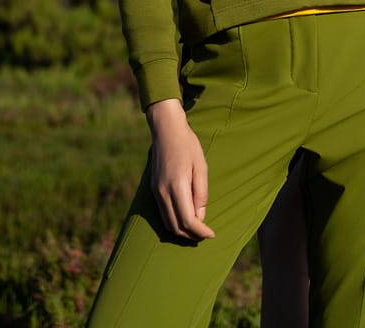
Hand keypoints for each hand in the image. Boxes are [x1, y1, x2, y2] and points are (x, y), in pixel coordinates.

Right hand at [146, 98, 214, 240]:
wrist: (166, 129)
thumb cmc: (188, 145)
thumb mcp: (201, 166)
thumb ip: (201, 193)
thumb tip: (201, 217)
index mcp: (177, 186)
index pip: (188, 220)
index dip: (200, 231)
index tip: (211, 234)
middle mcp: (162, 192)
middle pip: (176, 227)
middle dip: (191, 235)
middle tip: (206, 235)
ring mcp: (155, 191)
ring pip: (167, 223)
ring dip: (182, 231)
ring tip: (197, 229)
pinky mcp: (152, 189)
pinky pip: (162, 214)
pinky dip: (174, 222)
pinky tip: (185, 218)